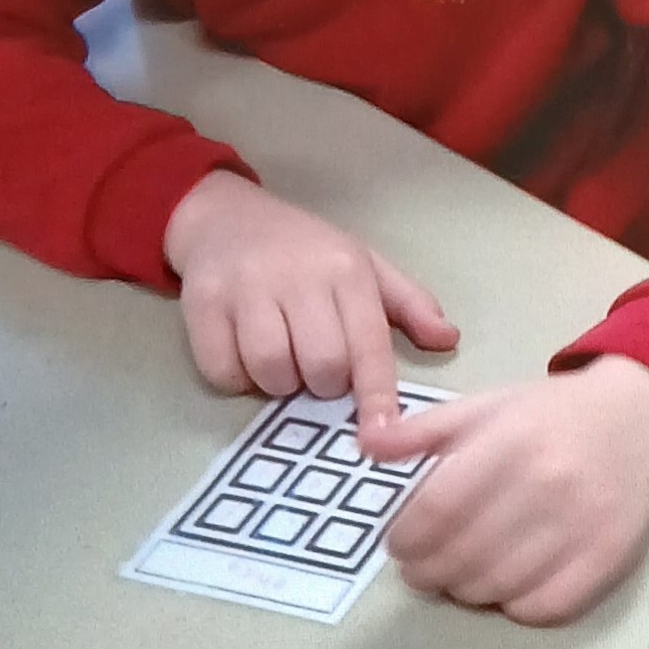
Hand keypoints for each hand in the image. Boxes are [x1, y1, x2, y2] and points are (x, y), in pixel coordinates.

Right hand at [164, 169, 458, 435]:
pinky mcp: (200, 301)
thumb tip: (448, 339)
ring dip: (278, 383)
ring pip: (271, 371)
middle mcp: (298, 277)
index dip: (377, 396)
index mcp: (347, 271)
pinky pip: (222, 369)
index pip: (369, 344)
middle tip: (315, 367)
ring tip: (281, 359)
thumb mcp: (365, 265)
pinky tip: (243, 355)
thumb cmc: (306, 250)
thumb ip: (409, 305)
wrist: (224, 215)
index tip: (382, 434)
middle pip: (321, 366)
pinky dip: (235, 378)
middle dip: (322, 384)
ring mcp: (245, 287)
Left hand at [365, 357, 648, 625]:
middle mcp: (547, 483)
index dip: (407, 537)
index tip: (399, 546)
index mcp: (510, 441)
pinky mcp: (609, 556)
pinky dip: (514, 607)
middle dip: (428, 572)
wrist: (639, 417)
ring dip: (466, 592)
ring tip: (460, 578)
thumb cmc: (553, 414)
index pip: (439, 507)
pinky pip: (545, 607)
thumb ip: (423, 429)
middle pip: (463, 554)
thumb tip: (364, 446)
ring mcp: (582, 524)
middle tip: (422, 570)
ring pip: (498, 586)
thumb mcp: (486, 405)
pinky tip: (506, 588)